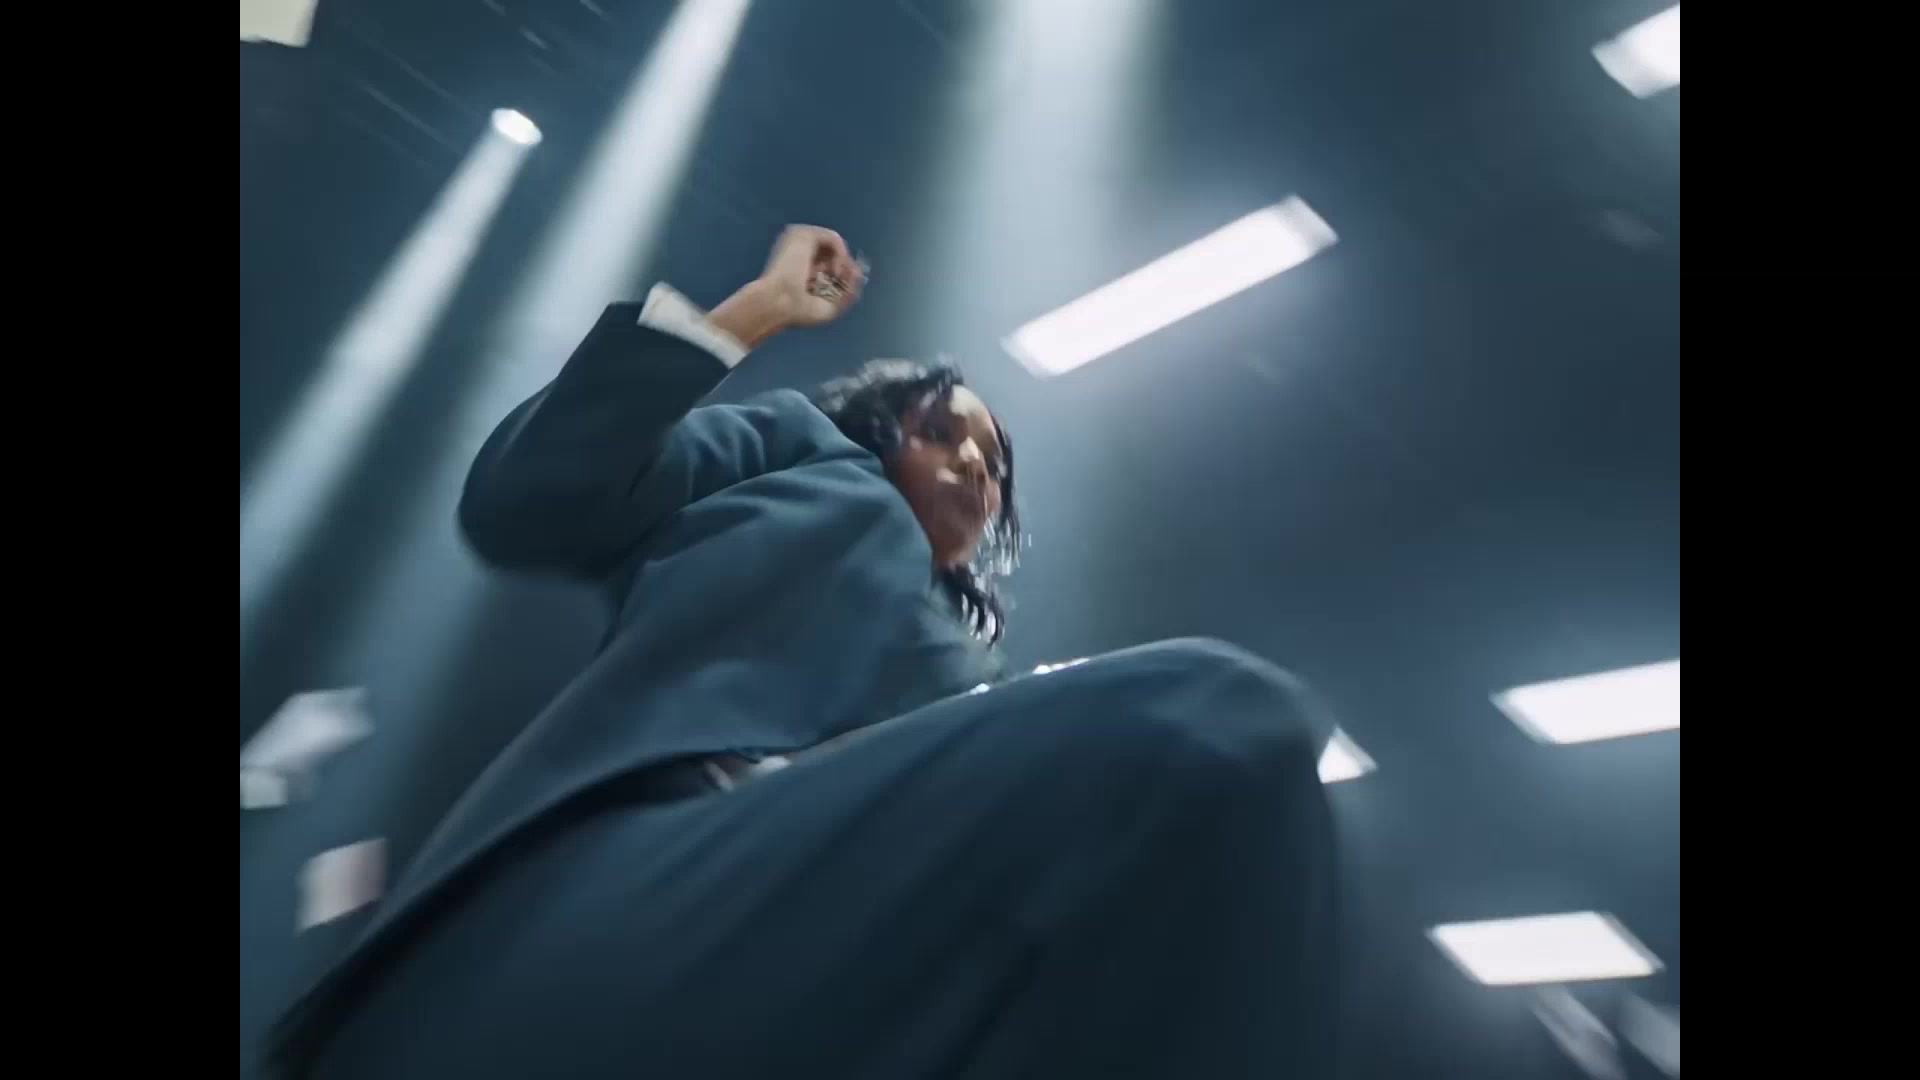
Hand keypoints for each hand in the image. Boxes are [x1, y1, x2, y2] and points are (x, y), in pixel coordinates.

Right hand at [709, 225, 865, 348]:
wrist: (779, 304)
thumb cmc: (798, 311)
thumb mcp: (831, 306)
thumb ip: (848, 289)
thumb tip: (859, 270)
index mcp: (800, 268)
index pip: (830, 265)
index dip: (841, 278)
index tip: (839, 292)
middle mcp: (799, 252)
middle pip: (833, 255)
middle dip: (843, 269)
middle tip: (838, 283)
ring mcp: (800, 242)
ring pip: (834, 246)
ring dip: (842, 262)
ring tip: (835, 277)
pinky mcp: (803, 234)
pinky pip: (834, 238)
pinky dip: (841, 254)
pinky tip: (834, 269)